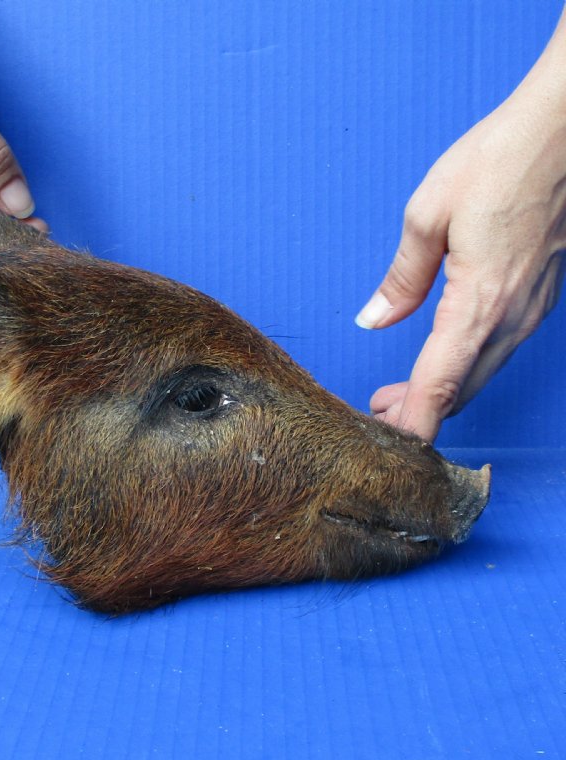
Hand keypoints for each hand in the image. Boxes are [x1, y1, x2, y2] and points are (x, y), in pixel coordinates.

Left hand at [357, 14, 565, 440]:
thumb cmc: (497, 162)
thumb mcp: (428, 217)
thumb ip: (402, 279)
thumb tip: (373, 319)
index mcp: (479, 302)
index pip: (440, 383)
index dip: (413, 422)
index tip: (387, 443)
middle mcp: (511, 318)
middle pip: (461, 389)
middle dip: (418, 412)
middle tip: (377, 414)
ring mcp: (531, 311)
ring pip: (481, 374)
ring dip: (439, 392)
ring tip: (396, 397)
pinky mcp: (538, 298)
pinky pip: (497, 351)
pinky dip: (463, 369)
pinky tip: (440, 362)